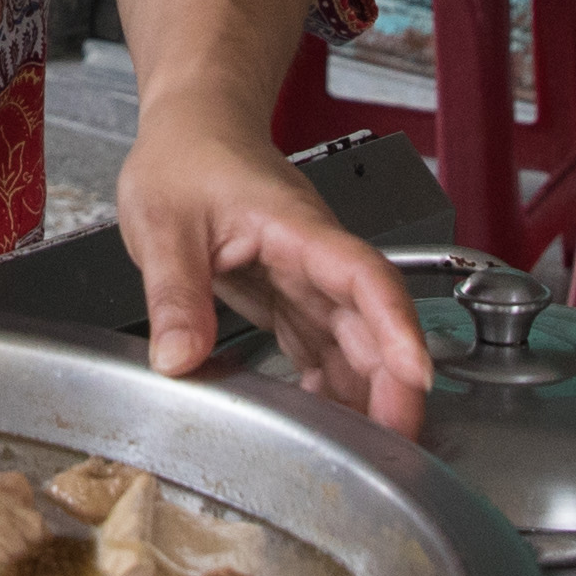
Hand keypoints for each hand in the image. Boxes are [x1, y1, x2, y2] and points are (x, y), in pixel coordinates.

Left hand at [113, 90, 435, 437]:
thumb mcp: (161, 222)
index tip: (415, 371)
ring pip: (352, 337)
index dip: (395, 325)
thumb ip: (174, 292)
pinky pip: (321, 342)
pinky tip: (325, 417)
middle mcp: (313, 253)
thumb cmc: (186, 154)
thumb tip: (179, 358)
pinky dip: (329, 382)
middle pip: (370, 319)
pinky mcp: (290, 290)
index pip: (362, 274)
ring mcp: (306, 274)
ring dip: (365, 390)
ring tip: (367, 450)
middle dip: (391, 383)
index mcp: (295, 226)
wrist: (194, 125)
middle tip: (394, 444)